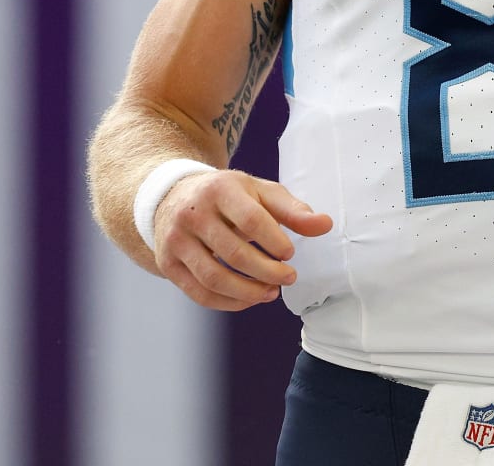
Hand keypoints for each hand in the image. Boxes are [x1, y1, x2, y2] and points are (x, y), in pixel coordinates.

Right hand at [152, 169, 333, 310]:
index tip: (290, 253)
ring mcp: (176, 240)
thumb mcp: (259, 192)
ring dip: (248, 292)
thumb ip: (292, 210)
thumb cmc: (226, 195)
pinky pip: (200, 293)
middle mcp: (192, 214)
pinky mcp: (168, 263)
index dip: (275, 241)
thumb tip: (325, 225)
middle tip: (288, 277)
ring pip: (214, 278)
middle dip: (267, 272)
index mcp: (219, 190)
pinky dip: (228, 303)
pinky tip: (249, 299)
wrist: (173, 195)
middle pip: (234, 253)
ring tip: (271, 292)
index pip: (252, 220)